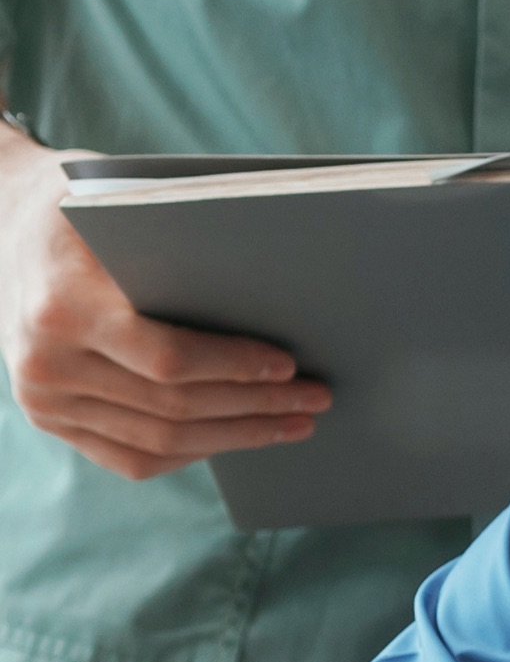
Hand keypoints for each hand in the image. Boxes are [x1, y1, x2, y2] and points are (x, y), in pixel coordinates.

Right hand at [0, 130, 329, 478]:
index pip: (167, 360)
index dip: (236, 368)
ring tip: (290, 424)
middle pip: (171, 409)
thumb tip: (280, 291)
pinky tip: (233, 438)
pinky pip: (130, 458)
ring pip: (158, 442)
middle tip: (315, 401)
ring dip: (235, 438)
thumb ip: (180, 244)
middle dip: (255, 408)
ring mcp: (42, 400)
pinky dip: (190, 453)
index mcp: (63, 305)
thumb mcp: (119, 203)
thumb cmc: (80, 203)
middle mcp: (45, 362)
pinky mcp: (48, 419)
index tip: (290, 367)